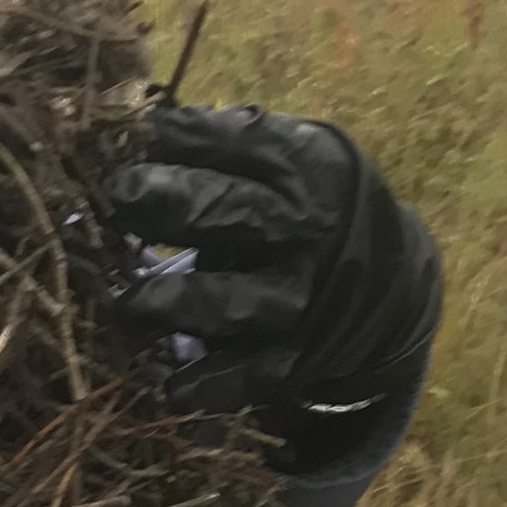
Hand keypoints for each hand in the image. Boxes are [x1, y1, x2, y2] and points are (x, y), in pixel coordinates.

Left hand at [108, 105, 441, 433]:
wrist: (389, 287)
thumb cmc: (307, 207)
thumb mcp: (292, 159)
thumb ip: (229, 144)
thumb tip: (136, 122)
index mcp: (305, 170)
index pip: (237, 142)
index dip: (176, 137)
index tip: (129, 137)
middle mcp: (305, 232)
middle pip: (225, 211)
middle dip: (161, 201)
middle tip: (118, 195)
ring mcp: (298, 298)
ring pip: (223, 302)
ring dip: (162, 300)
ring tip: (125, 300)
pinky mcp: (291, 358)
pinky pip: (238, 376)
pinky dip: (199, 383)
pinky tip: (166, 380)